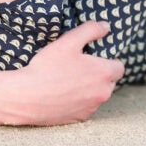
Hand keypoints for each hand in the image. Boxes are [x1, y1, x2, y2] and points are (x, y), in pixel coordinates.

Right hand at [3, 21, 123, 125]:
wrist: (26, 97)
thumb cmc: (47, 67)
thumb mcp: (68, 41)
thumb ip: (90, 30)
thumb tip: (106, 26)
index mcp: (104, 73)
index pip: (119, 67)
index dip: (108, 60)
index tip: (94, 58)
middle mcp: (102, 93)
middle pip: (110, 82)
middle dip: (100, 75)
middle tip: (80, 67)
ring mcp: (91, 108)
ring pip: (97, 95)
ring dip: (90, 89)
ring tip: (70, 80)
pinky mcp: (79, 119)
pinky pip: (85, 107)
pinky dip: (79, 101)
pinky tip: (64, 94)